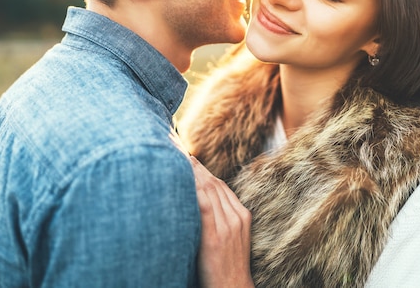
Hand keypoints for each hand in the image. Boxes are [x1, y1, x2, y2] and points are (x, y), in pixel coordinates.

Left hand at [190, 156, 254, 287]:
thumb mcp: (230, 240)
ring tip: (177, 158)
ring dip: (192, 172)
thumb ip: (220, 221)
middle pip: (214, 183)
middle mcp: (236, 217)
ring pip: (209, 190)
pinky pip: (204, 206)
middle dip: (196, 166)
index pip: (221, 185)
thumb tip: (199, 207)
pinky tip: (182, 179)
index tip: (190, 158)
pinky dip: (193, 189)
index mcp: (242, 215)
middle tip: (179, 150)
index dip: (204, 170)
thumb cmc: (226, 268)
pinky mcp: (215, 237)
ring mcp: (227, 226)